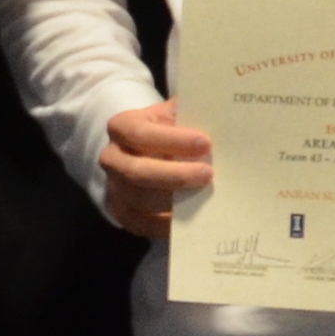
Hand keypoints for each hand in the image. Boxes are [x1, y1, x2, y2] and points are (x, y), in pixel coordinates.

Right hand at [99, 99, 212, 241]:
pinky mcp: (124, 213)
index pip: (140, 134)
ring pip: (139, 200)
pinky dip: (168, 224)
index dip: (172, 140)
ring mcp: (115, 188)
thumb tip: (221, 112)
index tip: (206, 142)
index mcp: (122, 127)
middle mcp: (112, 158)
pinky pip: (143, 224)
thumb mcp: (175, 114)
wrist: (149, 151)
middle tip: (208, 175)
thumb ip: (191, 111)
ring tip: (205, 197)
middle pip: (136, 172)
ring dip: (174, 201)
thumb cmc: (168, 130)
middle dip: (174, 176)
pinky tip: (193, 218)